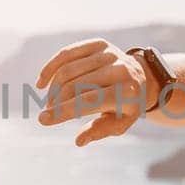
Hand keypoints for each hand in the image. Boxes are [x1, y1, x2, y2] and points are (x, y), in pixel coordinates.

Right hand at [34, 38, 154, 146]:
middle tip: (49, 112)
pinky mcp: (99, 44)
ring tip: (51, 102)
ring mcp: (109, 53)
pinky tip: (42, 82)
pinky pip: (67, 54)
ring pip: (68, 69)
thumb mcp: (120, 124)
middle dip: (56, 101)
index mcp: (127, 91)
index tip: (43, 120)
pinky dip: (51, 68)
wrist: (142, 78)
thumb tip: (78, 141)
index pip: (89, 101)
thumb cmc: (126, 105)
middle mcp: (119, 68)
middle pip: (75, 85)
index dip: (63, 111)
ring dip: (53, 88)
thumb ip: (100, 131)